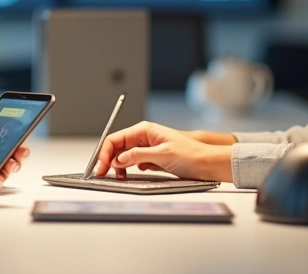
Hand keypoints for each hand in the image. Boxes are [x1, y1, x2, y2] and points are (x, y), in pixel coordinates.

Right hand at [94, 121, 232, 182]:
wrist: (207, 164)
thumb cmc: (190, 155)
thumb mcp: (162, 155)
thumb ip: (138, 155)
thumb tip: (119, 159)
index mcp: (144, 130)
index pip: (115, 139)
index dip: (105, 153)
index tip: (101, 167)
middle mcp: (144, 137)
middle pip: (117, 147)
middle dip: (108, 160)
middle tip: (103, 174)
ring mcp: (147, 147)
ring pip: (124, 155)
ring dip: (118, 166)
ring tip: (118, 176)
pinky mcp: (151, 158)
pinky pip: (133, 162)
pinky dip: (128, 169)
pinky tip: (129, 175)